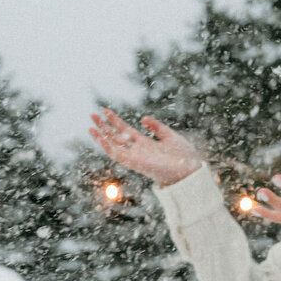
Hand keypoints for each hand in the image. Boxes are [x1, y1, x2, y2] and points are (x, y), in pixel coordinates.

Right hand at [89, 108, 204, 186]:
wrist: (190, 169)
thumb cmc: (183, 156)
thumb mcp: (169, 136)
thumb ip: (156, 127)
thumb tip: (143, 118)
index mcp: (144, 144)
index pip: (125, 130)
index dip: (115, 120)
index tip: (105, 111)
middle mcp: (137, 150)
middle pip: (116, 137)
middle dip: (104, 126)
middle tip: (92, 114)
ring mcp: (135, 157)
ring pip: (113, 145)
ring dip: (101, 136)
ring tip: (90, 124)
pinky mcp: (135, 163)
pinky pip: (117, 155)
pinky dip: (107, 146)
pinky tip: (99, 137)